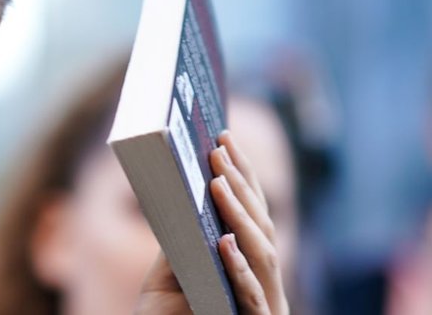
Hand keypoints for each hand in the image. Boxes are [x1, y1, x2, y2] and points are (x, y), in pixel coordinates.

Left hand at [134, 131, 288, 313]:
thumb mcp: (167, 280)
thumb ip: (179, 244)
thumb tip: (178, 194)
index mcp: (245, 267)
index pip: (249, 214)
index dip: (241, 174)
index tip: (223, 134)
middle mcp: (262, 285)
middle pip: (261, 228)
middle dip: (242, 185)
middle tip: (218, 147)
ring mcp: (263, 309)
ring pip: (264, 256)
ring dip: (242, 216)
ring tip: (219, 182)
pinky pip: (251, 299)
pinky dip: (240, 269)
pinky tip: (224, 241)